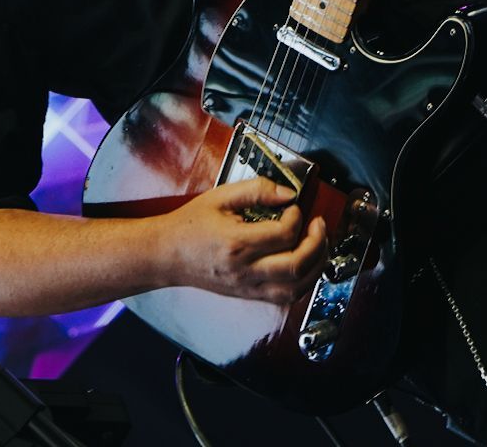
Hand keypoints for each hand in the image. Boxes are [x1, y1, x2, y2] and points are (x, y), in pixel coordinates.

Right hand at [159, 178, 327, 304]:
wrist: (167, 255)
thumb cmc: (191, 224)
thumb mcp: (220, 197)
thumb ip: (256, 190)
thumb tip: (288, 192)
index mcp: (236, 243)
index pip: (283, 234)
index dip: (297, 218)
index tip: (294, 207)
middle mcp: (244, 270)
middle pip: (296, 266)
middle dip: (317, 244)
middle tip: (319, 226)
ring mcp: (247, 288)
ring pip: (295, 289)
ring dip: (316, 267)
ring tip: (319, 245)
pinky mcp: (249, 296)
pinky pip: (285, 297)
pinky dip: (303, 283)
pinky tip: (305, 265)